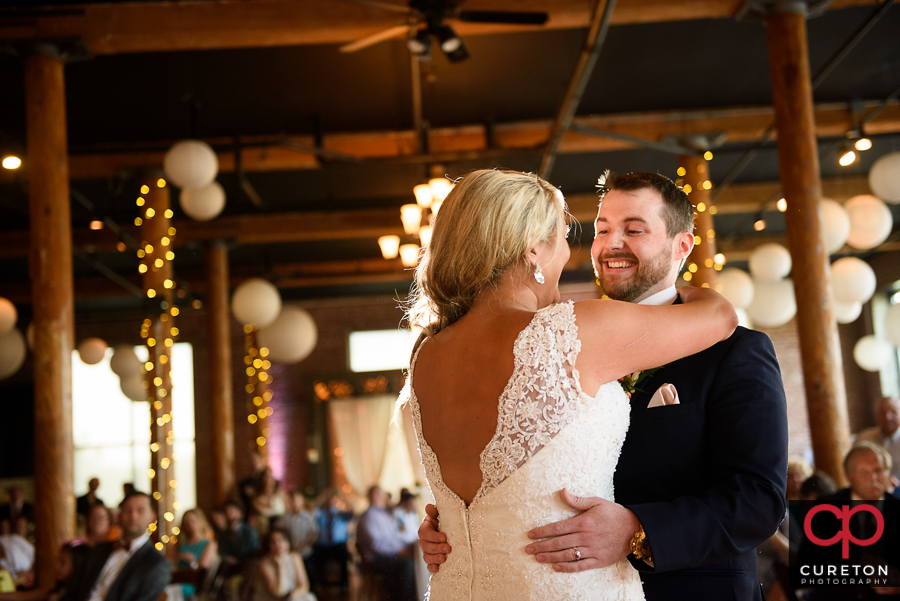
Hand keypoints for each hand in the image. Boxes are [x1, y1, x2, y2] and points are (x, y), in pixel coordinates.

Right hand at [418, 504, 450, 572]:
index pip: (425, 533)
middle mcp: (424, 541)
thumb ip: (435, 511)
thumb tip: (429, 507)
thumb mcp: (440, 514)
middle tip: (448, 548)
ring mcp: (427, 552)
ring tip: (444, 558)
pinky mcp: (431, 560)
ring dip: (435, 559)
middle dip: (437, 548)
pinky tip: (438, 569)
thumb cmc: (444, 520)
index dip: (433, 536)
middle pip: (426, 546)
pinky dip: (432, 568)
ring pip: (427, 557)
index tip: (444, 537)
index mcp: (425, 529)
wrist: (449, 531)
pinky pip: (429, 565)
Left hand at [524, 489, 638, 572]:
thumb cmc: (615, 514)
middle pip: (558, 543)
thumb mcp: (596, 502)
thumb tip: (562, 491)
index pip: (557, 528)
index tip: (530, 534)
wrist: (636, 530)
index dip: (542, 531)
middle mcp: (586, 537)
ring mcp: (592, 550)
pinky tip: (556, 567)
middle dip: (541, 545)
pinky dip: (567, 567)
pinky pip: (580, 565)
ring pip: (567, 555)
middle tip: (527, 549)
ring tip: (537, 558)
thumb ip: (577, 500)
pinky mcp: (599, 560)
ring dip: (550, 557)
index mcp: (583, 522)